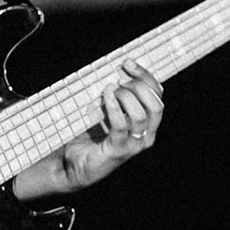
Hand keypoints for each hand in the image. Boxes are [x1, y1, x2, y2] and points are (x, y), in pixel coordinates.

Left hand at [15, 59, 163, 198]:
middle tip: (120, 79)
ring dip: (126, 96)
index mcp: (147, 125)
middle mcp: (146, 136)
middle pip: (156, 104)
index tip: (127, 63)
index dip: (145, 76)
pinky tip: (106, 96)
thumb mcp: (106, 113)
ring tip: (109, 90)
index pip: (157, 95)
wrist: (72, 166)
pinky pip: (121, 125)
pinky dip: (114, 107)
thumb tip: (115, 72)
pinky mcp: (118, 151)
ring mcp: (134, 145)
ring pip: (142, 114)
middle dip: (139, 85)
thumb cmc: (89, 138)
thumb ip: (115, 97)